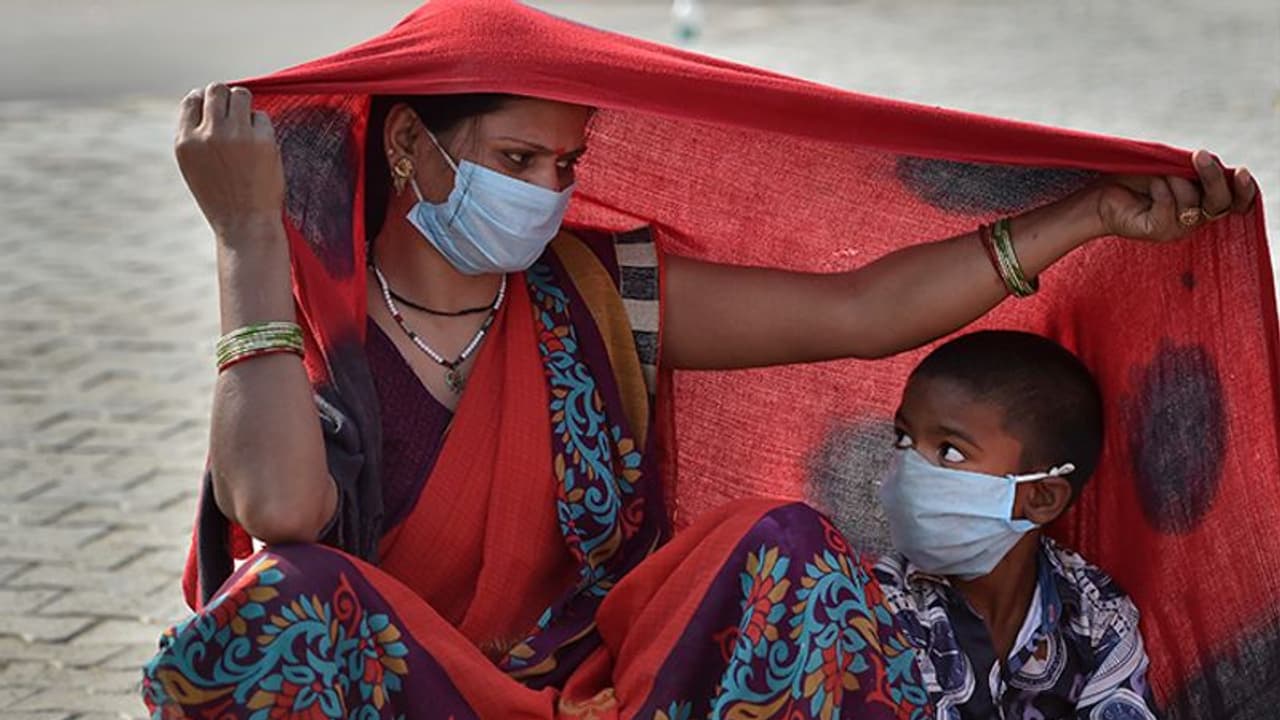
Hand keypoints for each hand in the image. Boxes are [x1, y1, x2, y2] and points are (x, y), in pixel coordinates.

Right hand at [175, 83, 284, 241]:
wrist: (245, 225)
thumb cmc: (221, 199)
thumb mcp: (194, 167)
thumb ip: (196, 136)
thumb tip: (206, 102)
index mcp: (186, 141)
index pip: (192, 100)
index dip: (205, 100)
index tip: (215, 110)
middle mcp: (208, 134)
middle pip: (216, 89)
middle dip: (226, 97)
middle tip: (235, 115)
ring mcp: (236, 135)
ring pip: (241, 95)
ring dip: (246, 105)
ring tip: (248, 126)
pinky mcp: (262, 140)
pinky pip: (262, 116)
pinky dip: (262, 127)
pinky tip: (261, 146)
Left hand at [1093, 150, 1256, 241]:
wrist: (1099, 192)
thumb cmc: (1134, 177)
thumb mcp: (1169, 167)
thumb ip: (1193, 169)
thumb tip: (1214, 163)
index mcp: (1202, 202)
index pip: (1236, 202)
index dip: (1244, 190)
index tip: (1241, 171)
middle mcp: (1193, 218)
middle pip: (1219, 203)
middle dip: (1212, 178)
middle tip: (1199, 156)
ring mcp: (1175, 229)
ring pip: (1193, 205)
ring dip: (1176, 181)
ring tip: (1157, 173)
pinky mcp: (1156, 232)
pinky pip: (1169, 209)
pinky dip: (1161, 191)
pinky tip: (1150, 185)